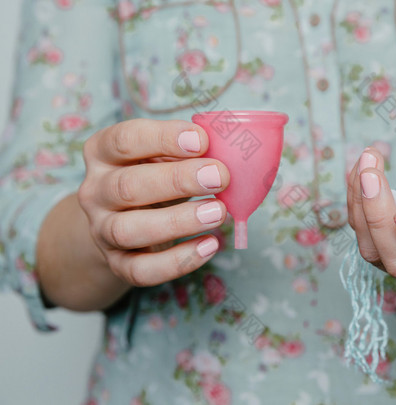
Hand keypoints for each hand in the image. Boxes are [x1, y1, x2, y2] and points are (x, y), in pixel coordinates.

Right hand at [78, 119, 229, 286]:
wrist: (125, 222)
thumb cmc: (155, 177)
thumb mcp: (164, 156)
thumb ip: (186, 152)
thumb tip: (228, 154)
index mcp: (102, 152)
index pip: (124, 140)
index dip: (163, 138)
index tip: (202, 140)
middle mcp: (95, 191)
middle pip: (127, 186)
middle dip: (177, 180)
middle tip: (219, 176)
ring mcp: (101, 230)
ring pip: (128, 230)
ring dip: (177, 221)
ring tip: (218, 212)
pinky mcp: (117, 264)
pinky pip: (142, 270)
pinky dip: (178, 261)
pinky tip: (210, 246)